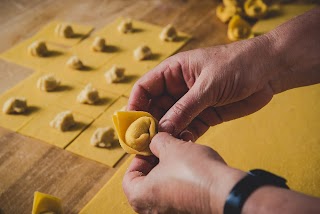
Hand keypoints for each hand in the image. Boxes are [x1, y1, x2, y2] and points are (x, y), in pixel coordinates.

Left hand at [123, 132, 244, 213]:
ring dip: (170, 167)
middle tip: (167, 147)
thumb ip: (157, 142)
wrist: (225, 192)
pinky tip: (192, 164)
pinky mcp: (186, 212)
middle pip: (146, 181)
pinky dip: (180, 179)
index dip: (139, 157)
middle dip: (157, 160)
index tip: (151, 147)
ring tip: (182, 152)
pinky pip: (177, 194)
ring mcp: (170, 213)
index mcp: (140, 197)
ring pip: (163, 186)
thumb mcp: (170, 147)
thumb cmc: (194, 172)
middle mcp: (151, 211)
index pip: (128, 176)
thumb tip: (155, 141)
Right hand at [128, 35, 278, 140]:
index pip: (145, 88)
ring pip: (171, 122)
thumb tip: (161, 130)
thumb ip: (184, 108)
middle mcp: (178, 88)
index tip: (130, 126)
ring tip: (162, 150)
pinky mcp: (205, 115)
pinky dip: (184, 138)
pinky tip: (183, 146)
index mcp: (173, 71)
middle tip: (145, 145)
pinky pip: (188, 129)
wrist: (269, 70)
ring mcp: (191, 103)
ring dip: (166, 135)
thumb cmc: (237, 64)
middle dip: (149, 125)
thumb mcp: (208, 85)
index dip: (135, 106)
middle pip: (155, 108)